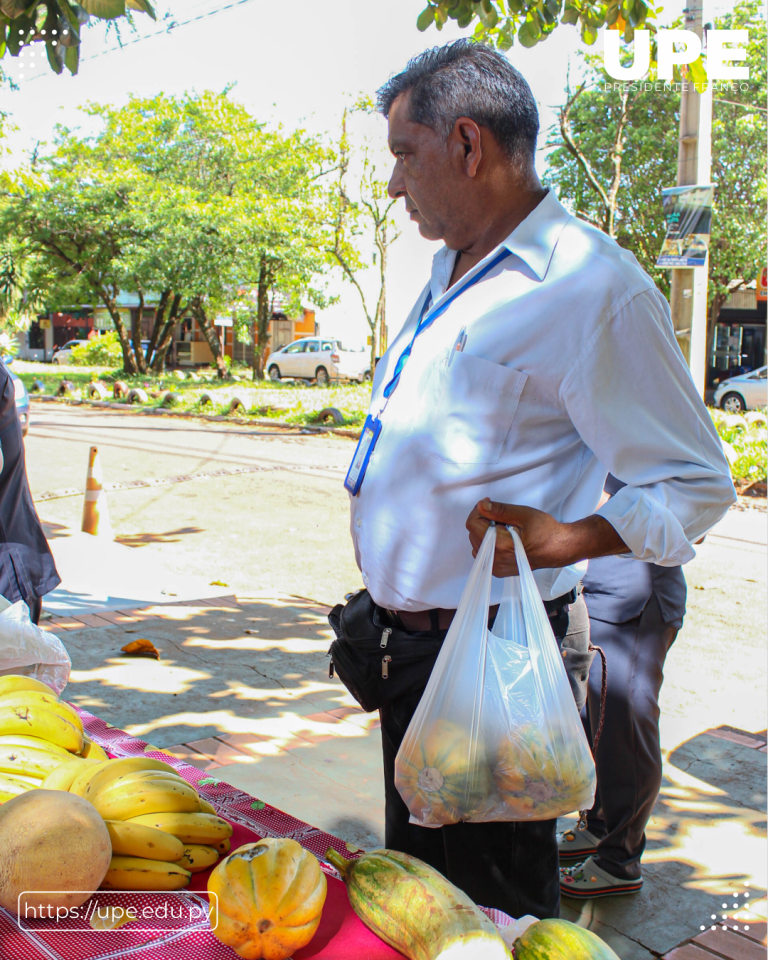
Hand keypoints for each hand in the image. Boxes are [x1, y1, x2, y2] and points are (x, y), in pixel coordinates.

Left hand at [466, 498, 626, 577]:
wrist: (559, 549)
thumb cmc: (546, 531)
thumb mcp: (523, 514)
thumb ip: (499, 510)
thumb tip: (480, 506)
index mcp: (500, 545)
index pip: (472, 525)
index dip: (479, 511)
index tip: (490, 504)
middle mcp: (495, 559)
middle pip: (473, 534)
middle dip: (483, 521)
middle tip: (502, 516)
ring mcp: (497, 568)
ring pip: (477, 544)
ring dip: (485, 532)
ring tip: (504, 528)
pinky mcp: (499, 571)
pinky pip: (484, 554)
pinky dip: (489, 543)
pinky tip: (503, 538)